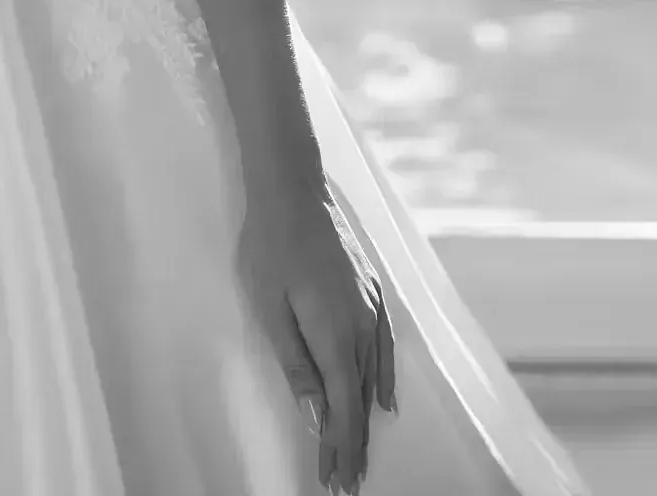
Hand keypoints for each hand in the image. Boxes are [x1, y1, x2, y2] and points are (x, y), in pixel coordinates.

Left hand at [236, 177, 396, 493]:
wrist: (292, 191)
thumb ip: (297, 365)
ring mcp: (371, 309)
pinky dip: (385, 378)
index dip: (340, 447)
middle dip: (353, 443)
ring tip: (360, 453)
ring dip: (365, 417)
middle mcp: (362, 328)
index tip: (336, 480)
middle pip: (360, 400)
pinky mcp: (371, 292)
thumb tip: (318, 416)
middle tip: (347, 482)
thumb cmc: (270, 247)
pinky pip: (385, 347)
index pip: (343, 409)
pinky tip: (385, 400)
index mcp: (335, 336)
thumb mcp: (270, 309)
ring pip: (372, 377)